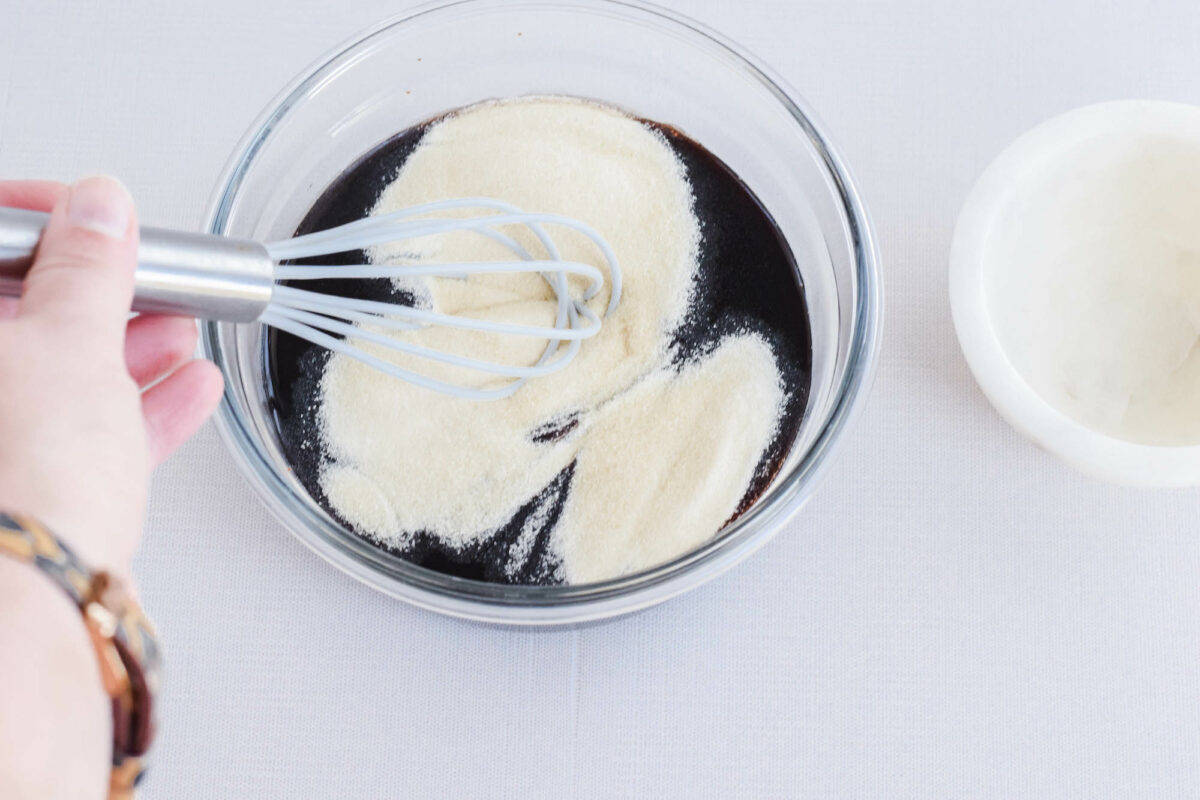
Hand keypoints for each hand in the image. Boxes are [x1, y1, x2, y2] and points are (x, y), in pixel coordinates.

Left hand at [0, 177, 223, 573]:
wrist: (36, 607)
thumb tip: (99, 208)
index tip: (90, 213)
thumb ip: (90, 266)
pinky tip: (183, 390)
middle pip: (12, 309)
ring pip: (43, 372)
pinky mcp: (15, 489)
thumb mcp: (72, 342)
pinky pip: (69, 431)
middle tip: (146, 277)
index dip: (36, 214)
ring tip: (179, 329)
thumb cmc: (20, 479)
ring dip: (120, 346)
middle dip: (92, 288)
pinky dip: (127, 407)